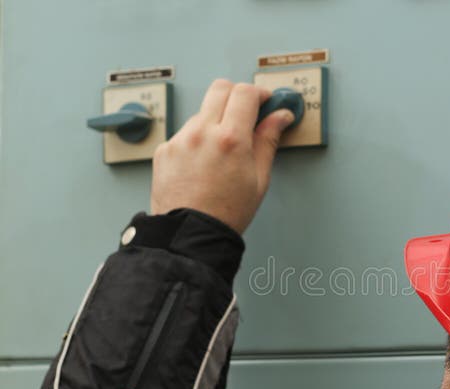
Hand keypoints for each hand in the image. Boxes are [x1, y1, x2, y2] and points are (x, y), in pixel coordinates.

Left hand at [150, 79, 294, 233]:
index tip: (265, 101)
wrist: (191, 235)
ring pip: (201, 112)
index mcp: (231, 139)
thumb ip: (268, 140)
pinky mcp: (164, 150)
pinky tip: (205, 163)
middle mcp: (202, 133)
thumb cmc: (227, 213)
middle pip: (220, 88)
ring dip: (216, 120)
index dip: (259, 93)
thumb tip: (280, 117)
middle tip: (247, 112)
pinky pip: (185, 133)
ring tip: (224, 150)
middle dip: (237, 95)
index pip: (245, 93)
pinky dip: (197, 139)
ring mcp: (179, 140)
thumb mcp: (259, 178)